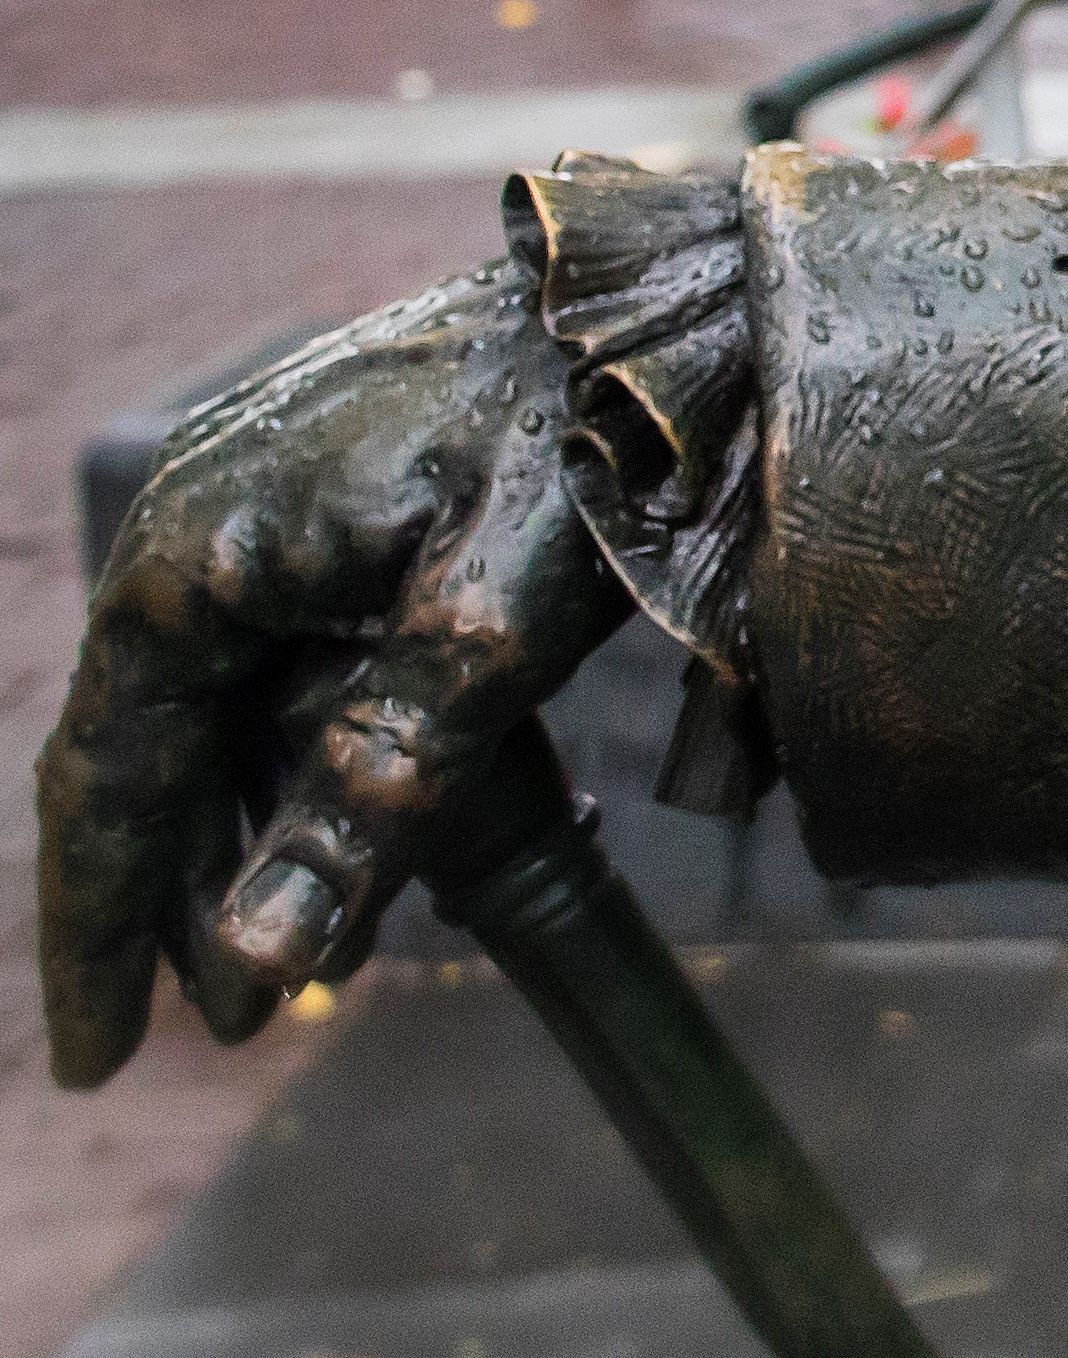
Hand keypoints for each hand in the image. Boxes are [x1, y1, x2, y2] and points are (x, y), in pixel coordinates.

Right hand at [36, 264, 622, 1086]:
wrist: (683, 296)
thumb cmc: (588, 439)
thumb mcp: (487, 630)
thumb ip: (370, 791)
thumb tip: (260, 961)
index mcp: (188, 555)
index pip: (103, 785)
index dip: (101, 931)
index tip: (95, 1061)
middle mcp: (198, 519)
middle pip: (154, 756)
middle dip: (188, 898)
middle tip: (235, 1028)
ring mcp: (262, 497)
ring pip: (225, 705)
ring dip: (255, 829)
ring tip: (298, 960)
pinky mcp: (339, 488)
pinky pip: (287, 646)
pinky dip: (307, 746)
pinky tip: (358, 818)